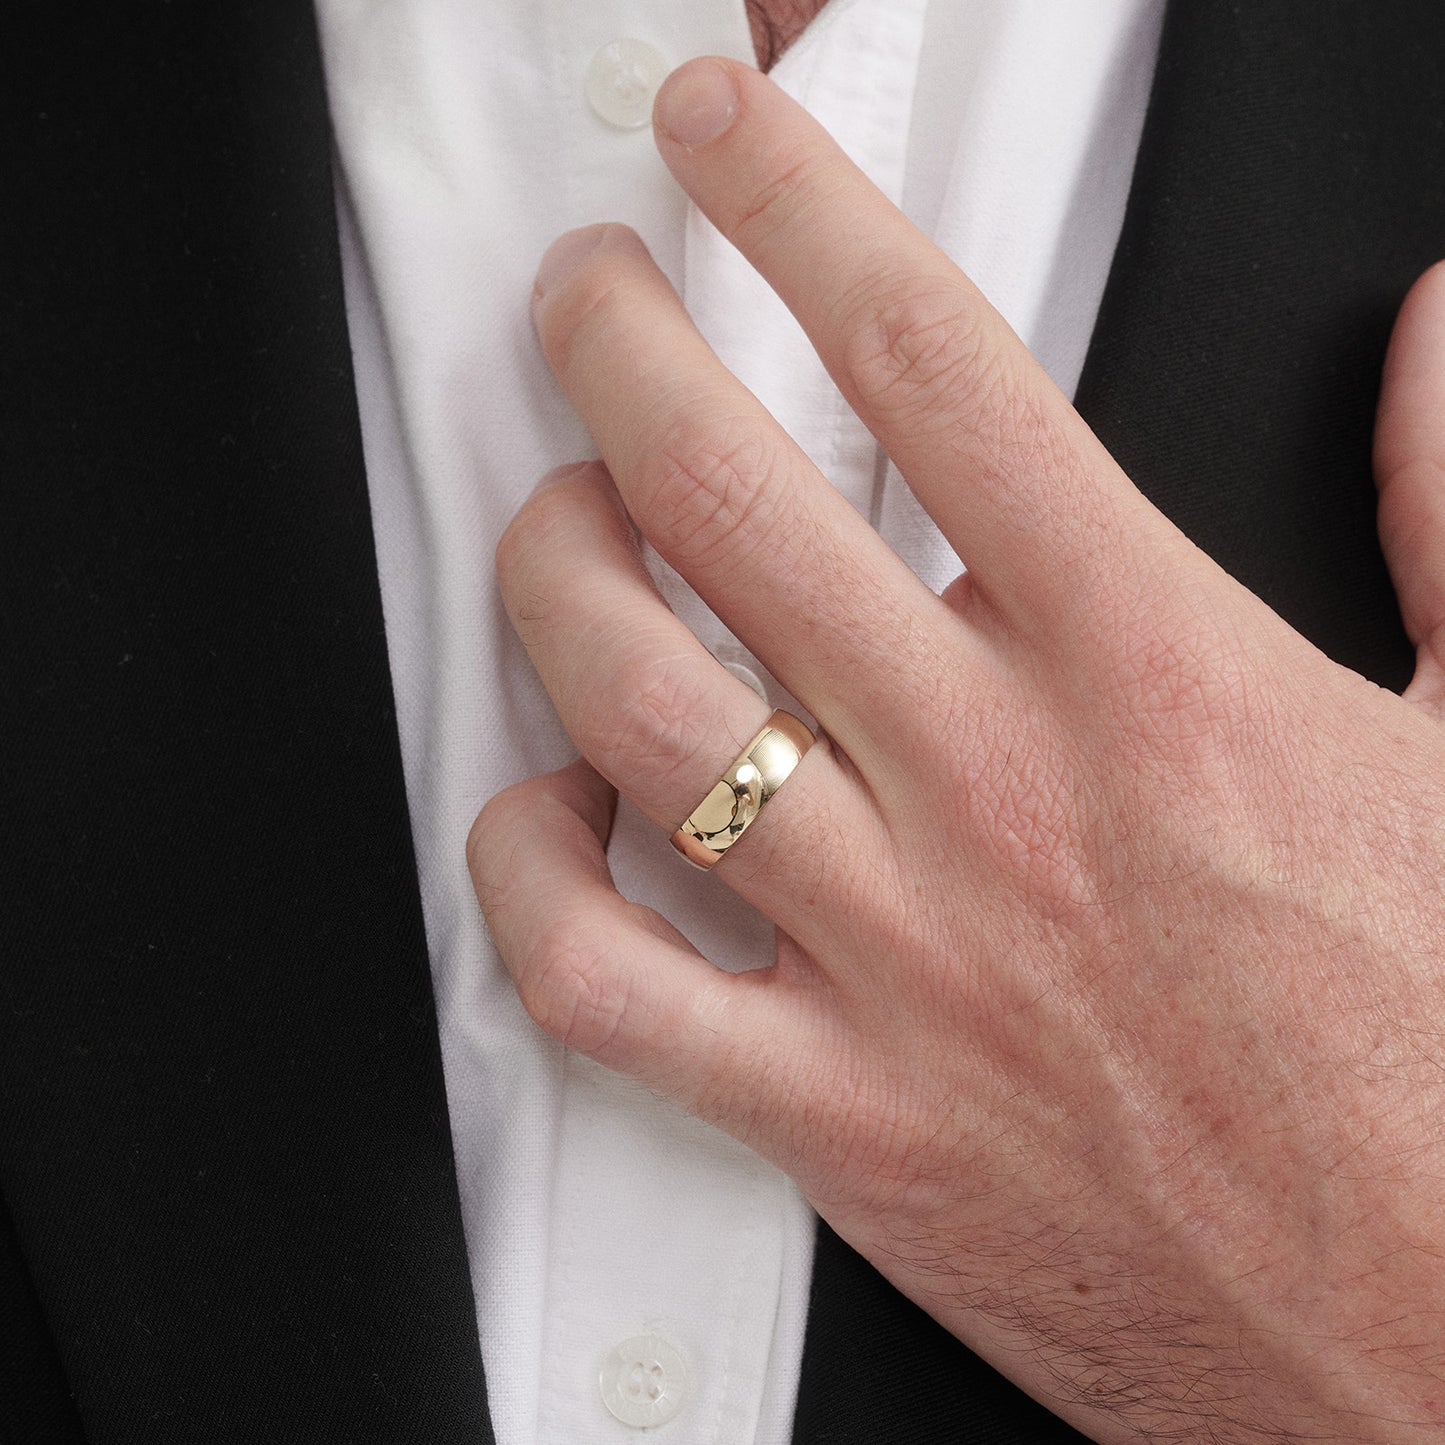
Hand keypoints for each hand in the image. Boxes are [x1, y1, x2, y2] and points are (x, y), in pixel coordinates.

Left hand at [469, 59, 1444, 1441]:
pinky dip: (528, 878)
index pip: (934, 364)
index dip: (803, 209)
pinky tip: (541, 809)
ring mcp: (895, 958)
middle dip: (620, 351)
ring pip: (633, 708)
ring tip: (553, 517)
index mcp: (1155, 678)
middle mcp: (996, 797)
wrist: (1431, 1341)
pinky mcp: (837, 1111)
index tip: (725, 139)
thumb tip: (1438, 352)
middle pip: (731, 499)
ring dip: (553, 577)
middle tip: (588, 297)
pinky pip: (602, 979)